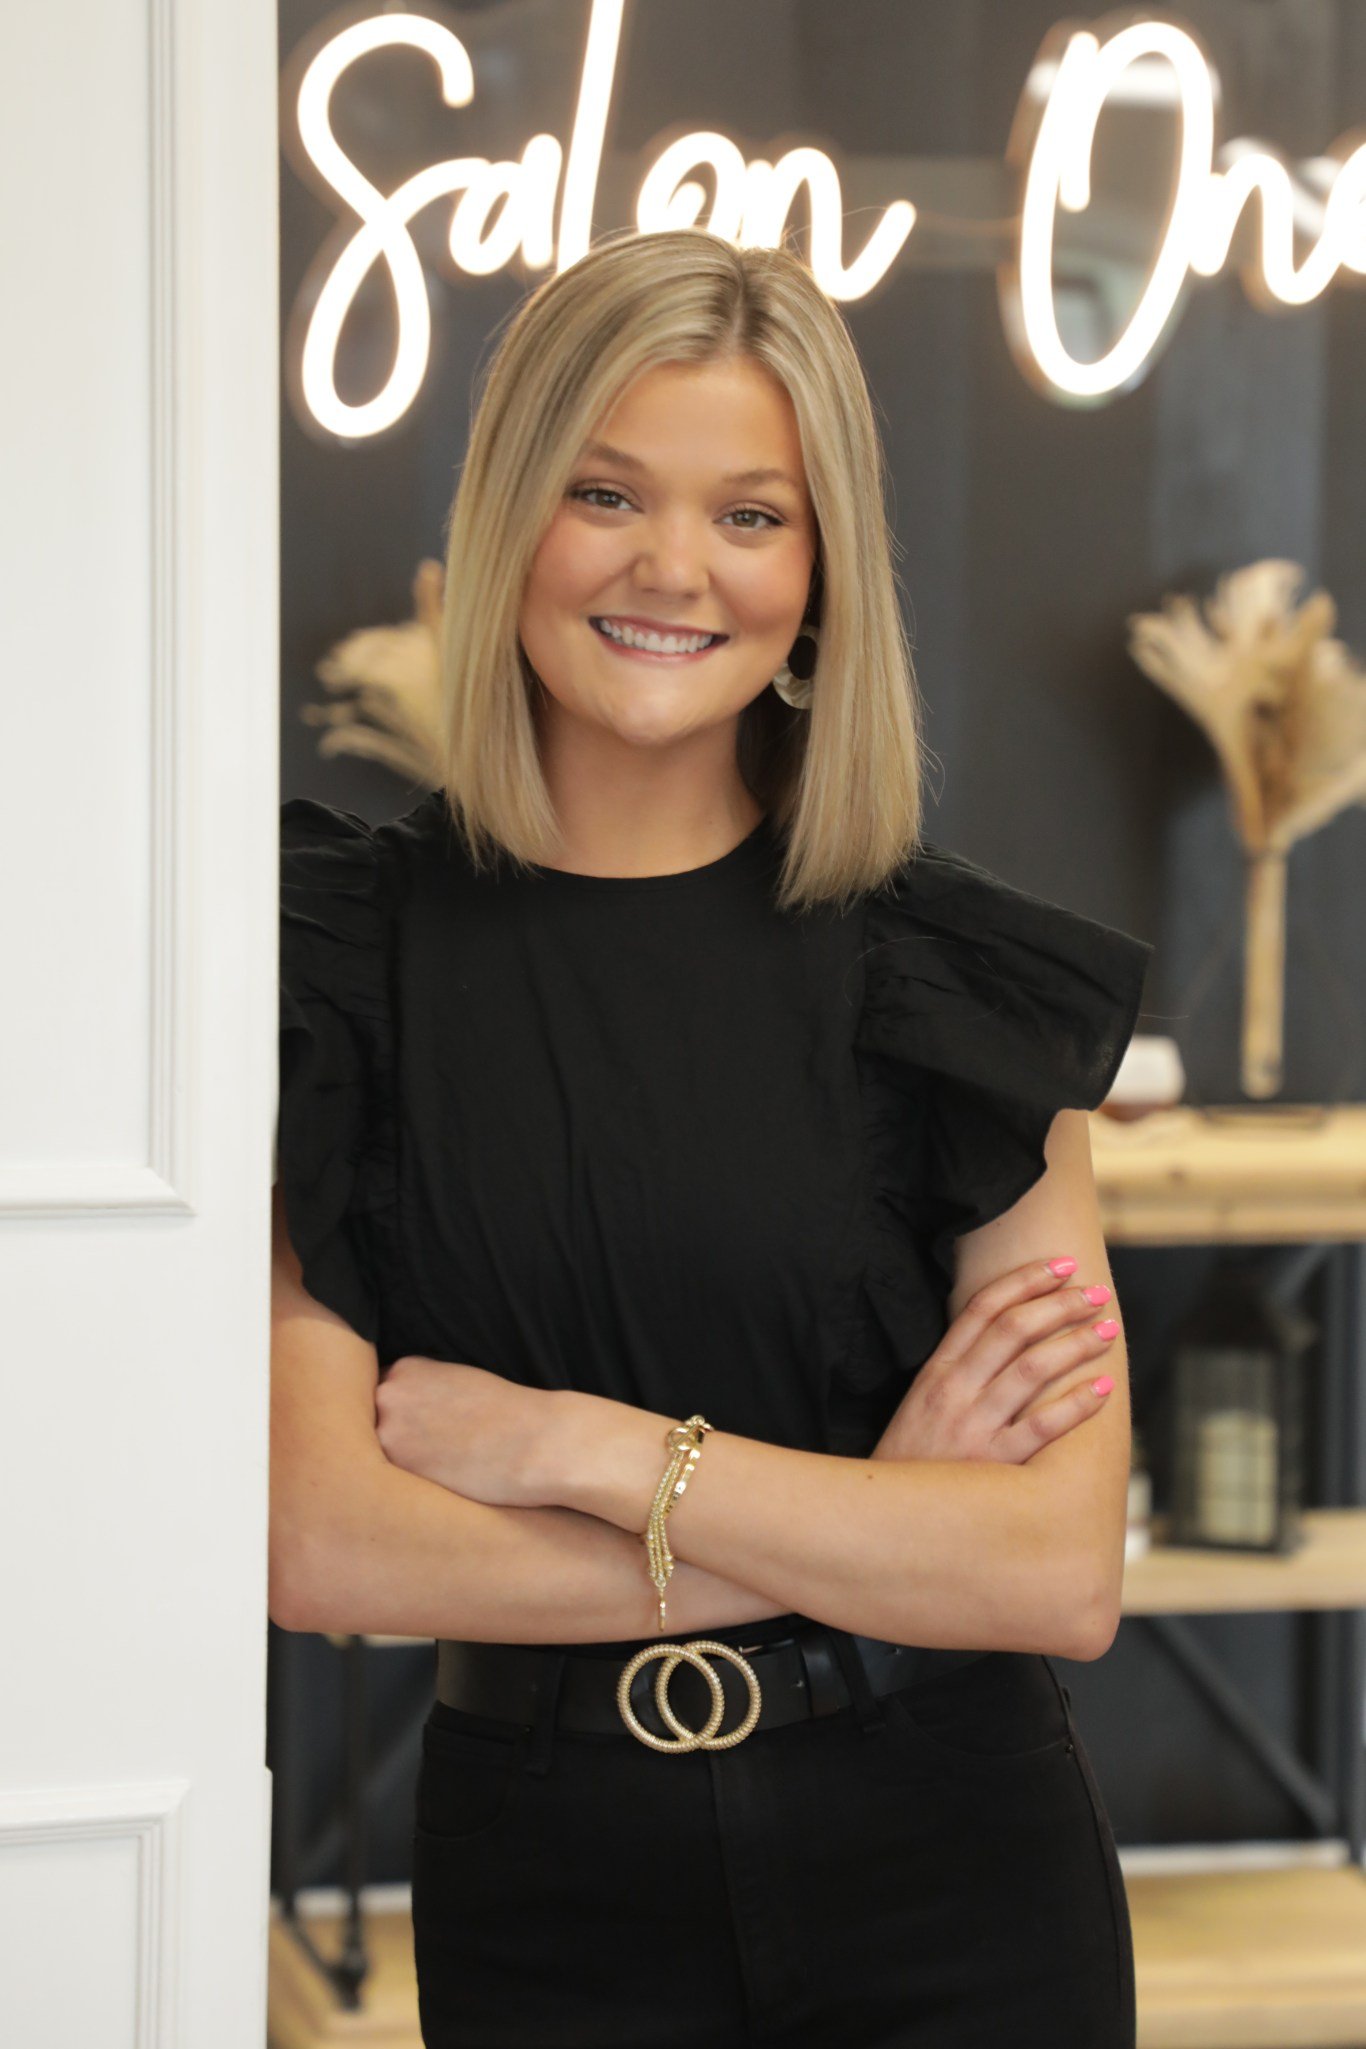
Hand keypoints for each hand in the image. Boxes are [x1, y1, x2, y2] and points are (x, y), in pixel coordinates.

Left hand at [374, 1354, 564, 1506]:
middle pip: (368, 1424)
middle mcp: (388, 1395)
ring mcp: (387, 1433)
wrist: (537, 1444)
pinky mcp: (397, 1471)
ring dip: (393, 1466)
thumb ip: (422, 1393)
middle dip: (390, 1440)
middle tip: (427, 1455)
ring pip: (372, 1456)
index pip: (379, 1396)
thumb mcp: (459, 1382)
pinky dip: (403, 1488)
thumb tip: (400, 1417)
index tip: (420, 1431)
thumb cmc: (508, 1417)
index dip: (397, 1418)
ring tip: (434, 1470)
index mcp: (406, 1369)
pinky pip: (386, 1484)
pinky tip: (436, 1484)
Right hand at [870, 1259, 1120, 1465]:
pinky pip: (1042, 1427)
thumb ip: (959, 1371)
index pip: (983, 1308)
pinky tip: (1103, 1390)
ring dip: (1075, 1344)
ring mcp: (973, 1427)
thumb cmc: (914, 1461)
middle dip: (1061, 1304)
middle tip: (1097, 1293)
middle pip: (1014, 1329)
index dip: (1025, 1280)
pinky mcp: (992, 1466)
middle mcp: (954, 1391)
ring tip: (1107, 1331)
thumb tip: (1009, 1337)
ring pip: (1032, 1369)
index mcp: (936, 1371)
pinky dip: (1077, 1405)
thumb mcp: (921, 1404)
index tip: (1060, 1266)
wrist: (886, 1519)